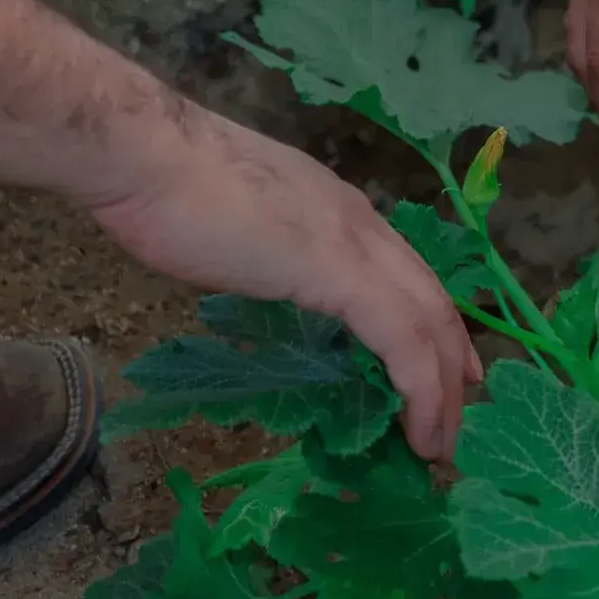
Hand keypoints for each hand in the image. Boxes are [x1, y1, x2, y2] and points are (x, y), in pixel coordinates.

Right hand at [84, 110, 479, 460]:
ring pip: (430, 322)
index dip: (431, 324)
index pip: (407, 273)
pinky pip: (402, 339)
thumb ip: (269, 253)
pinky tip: (417, 430)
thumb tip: (267, 280)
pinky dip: (420, 388)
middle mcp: (361, 223)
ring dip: (441, 390)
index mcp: (339, 211)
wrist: (145, 154)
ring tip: (438, 444)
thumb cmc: (168, 188)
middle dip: (450, 364)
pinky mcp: (340, 273)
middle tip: (453, 420)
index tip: (445, 370)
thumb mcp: (240, 227)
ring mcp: (356, 244)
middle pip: (432, 300)